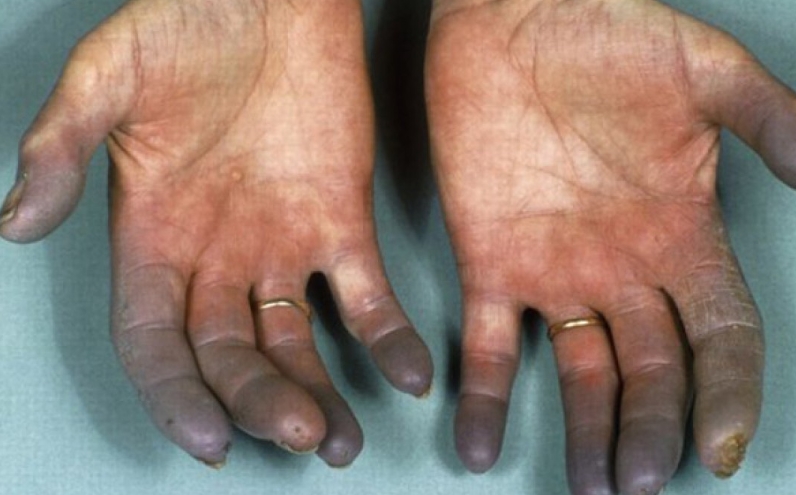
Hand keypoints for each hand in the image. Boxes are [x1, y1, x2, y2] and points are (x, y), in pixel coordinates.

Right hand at [1, 0, 431, 467]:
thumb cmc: (185, 22)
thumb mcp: (110, 75)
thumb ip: (64, 145)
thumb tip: (13, 221)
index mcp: (153, 235)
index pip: (154, 340)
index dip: (174, 394)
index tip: (207, 438)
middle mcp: (216, 255)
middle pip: (229, 354)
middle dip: (257, 400)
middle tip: (297, 433)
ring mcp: (281, 243)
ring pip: (294, 340)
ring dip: (318, 392)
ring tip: (341, 439)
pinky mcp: (341, 222)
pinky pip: (365, 294)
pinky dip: (386, 336)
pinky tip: (408, 373)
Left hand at [426, 0, 795, 492]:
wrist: (515, 18)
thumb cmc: (611, 37)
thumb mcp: (708, 76)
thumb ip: (771, 124)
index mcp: (680, 234)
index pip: (720, 336)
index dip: (726, 393)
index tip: (720, 447)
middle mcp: (621, 267)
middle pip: (650, 369)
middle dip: (652, 427)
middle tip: (643, 483)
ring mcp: (554, 270)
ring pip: (579, 370)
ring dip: (587, 430)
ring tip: (591, 485)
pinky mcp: (489, 261)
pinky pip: (488, 343)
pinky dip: (484, 396)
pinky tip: (479, 445)